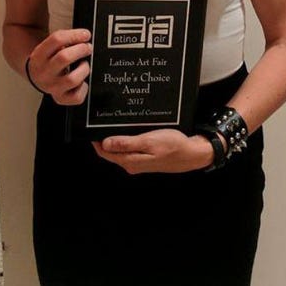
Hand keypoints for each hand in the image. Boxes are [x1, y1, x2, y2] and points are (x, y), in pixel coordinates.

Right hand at [27, 29, 92, 104]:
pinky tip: (82, 81)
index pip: (57, 40)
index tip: (86, 34)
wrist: (36, 75)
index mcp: (39, 55)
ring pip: (72, 79)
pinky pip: (77, 96)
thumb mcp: (50, 46)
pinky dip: (84, 88)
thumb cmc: (49, 58)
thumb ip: (65, 39)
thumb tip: (85, 36)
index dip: (75, 35)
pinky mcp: (60, 98)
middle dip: (81, 50)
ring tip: (83, 65)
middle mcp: (43, 73)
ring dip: (84, 69)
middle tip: (88, 48)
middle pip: (64, 57)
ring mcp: (51, 87)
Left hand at [92, 129, 213, 173]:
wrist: (192, 154)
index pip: (105, 152)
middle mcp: (132, 164)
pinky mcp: (146, 159)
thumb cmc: (173, 146)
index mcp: (130, 161)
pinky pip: (130, 150)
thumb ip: (127, 143)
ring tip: (115, 124)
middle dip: (105, 139)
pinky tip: (130, 132)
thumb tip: (105, 144)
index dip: (96, 140)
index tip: (93, 126)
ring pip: (121, 151)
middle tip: (103, 121)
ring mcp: (139, 163)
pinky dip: (126, 141)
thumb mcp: (149, 141)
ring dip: (116, 139)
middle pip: (111, 152)